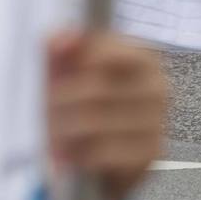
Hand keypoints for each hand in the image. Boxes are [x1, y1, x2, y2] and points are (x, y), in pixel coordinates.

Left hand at [46, 30, 167, 199]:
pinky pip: (104, 153)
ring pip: (94, 123)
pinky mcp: (151, 152)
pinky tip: (71, 156)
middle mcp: (158, 86)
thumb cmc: (83, 111)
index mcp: (143, 58)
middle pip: (93, 89)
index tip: (54, 79)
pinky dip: (80, 156)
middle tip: (42, 115)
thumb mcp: (68, 78)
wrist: (102, 162)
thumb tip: (56, 37)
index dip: (74, 67)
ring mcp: (158, 120)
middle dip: (58, 105)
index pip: (107, 52)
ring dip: (63, 134)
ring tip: (51, 138)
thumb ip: (60, 53)